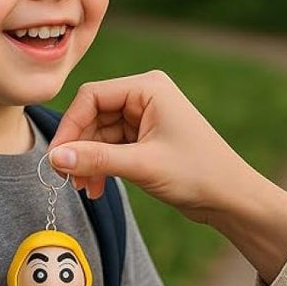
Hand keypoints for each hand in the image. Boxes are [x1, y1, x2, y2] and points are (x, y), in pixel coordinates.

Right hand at [48, 72, 286, 283]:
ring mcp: (144, 117)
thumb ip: (95, 159)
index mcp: (148, 88)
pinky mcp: (144, 138)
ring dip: (88, 161)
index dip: (70, 126)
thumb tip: (55, 158)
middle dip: (79, 148)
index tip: (56, 157)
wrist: (231, 198)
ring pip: (98, 134)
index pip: (92, 96)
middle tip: (67, 178)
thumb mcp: (141, 165)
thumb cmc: (198, 174)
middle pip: (92, 115)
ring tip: (85, 189)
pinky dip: (100, 166)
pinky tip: (96, 188)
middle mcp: (145, 96)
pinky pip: (110, 147)